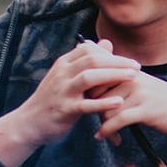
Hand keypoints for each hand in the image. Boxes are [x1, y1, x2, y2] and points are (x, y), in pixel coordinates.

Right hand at [0, 38, 139, 166]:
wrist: (28, 122)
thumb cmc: (52, 99)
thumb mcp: (66, 76)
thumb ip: (86, 61)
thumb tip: (107, 43)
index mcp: (63, 64)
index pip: (88, 49)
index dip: (110, 53)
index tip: (128, 60)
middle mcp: (62, 74)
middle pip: (91, 60)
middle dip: (117, 62)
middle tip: (137, 67)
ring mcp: (62, 92)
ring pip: (89, 78)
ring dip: (113, 76)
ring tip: (132, 78)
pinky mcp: (64, 110)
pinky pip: (85, 105)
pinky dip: (103, 103)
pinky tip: (118, 102)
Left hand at [94, 70, 166, 143]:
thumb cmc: (162, 103)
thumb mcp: (140, 87)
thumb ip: (118, 84)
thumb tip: (92, 89)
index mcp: (129, 71)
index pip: (97, 79)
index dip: (89, 95)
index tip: (88, 106)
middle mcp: (133, 78)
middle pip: (98, 95)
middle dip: (94, 110)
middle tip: (98, 123)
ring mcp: (140, 93)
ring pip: (106, 109)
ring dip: (103, 125)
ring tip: (107, 134)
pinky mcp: (145, 109)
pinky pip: (118, 120)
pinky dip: (107, 131)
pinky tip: (101, 137)